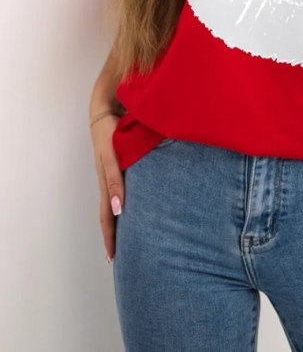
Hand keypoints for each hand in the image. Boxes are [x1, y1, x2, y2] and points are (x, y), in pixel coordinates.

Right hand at [90, 114, 123, 263]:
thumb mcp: (112, 156)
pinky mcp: (115, 166)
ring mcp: (110, 174)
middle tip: (117, 257)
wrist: (106, 111)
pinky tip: (129, 208)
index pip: (107, 216)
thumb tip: (118, 208)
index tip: (112, 257)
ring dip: (117, 222)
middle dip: (112, 236)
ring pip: (112, 204)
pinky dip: (121, 204)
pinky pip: (117, 190)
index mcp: (106, 183)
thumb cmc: (110, 133)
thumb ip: (114, 179)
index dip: (110, 236)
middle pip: (108, 214)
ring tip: (124, 239)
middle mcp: (107, 181)